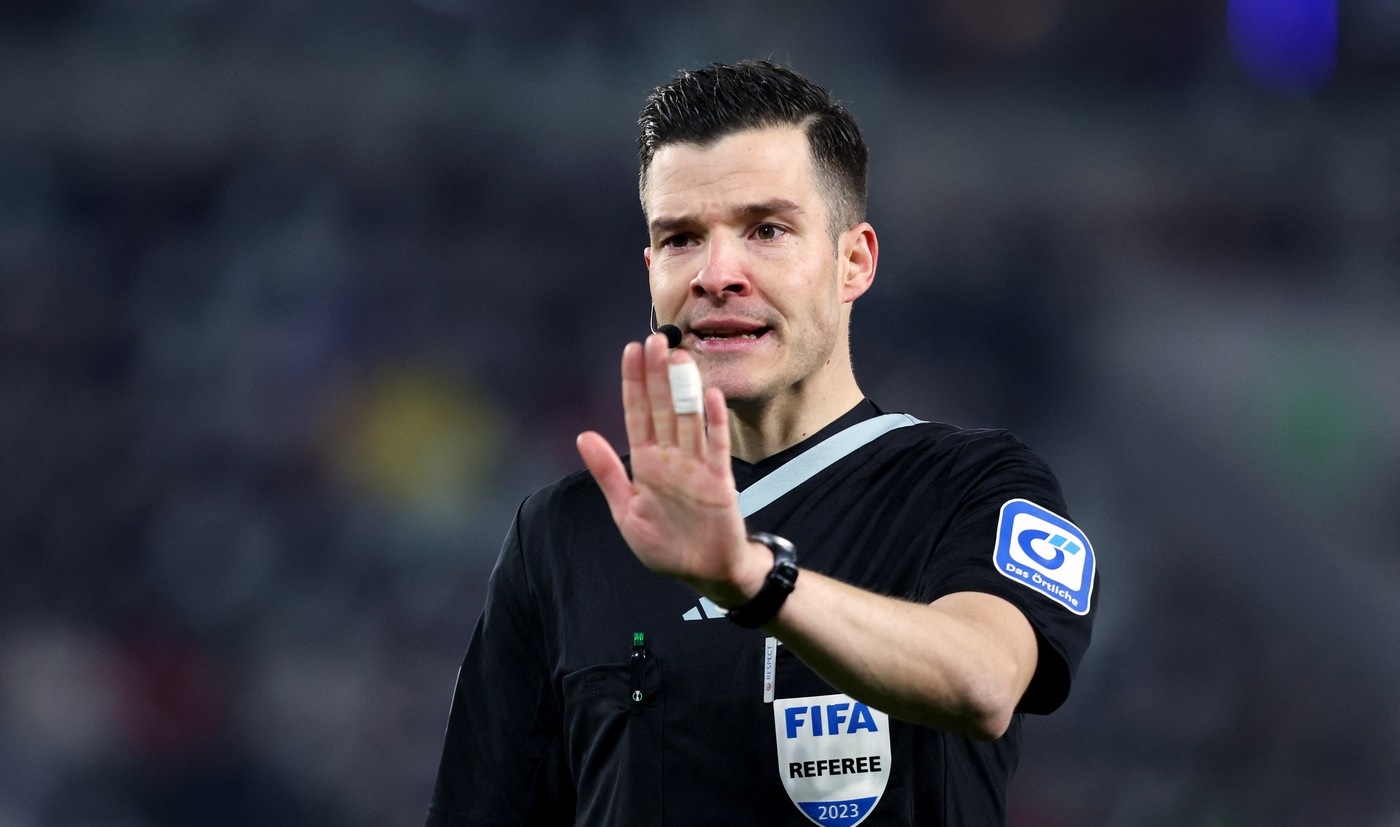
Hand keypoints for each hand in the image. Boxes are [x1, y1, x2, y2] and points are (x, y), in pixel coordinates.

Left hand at [576, 334, 766, 605]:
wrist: (704, 572)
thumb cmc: (664, 546)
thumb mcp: (626, 512)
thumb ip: (607, 474)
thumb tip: (583, 435)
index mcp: (645, 465)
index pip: (637, 414)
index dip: (633, 383)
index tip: (630, 352)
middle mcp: (670, 458)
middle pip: (663, 408)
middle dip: (657, 375)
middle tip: (655, 340)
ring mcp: (696, 466)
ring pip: (689, 418)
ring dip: (684, 388)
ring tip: (679, 356)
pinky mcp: (719, 480)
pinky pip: (716, 445)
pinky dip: (714, 421)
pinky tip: (710, 395)